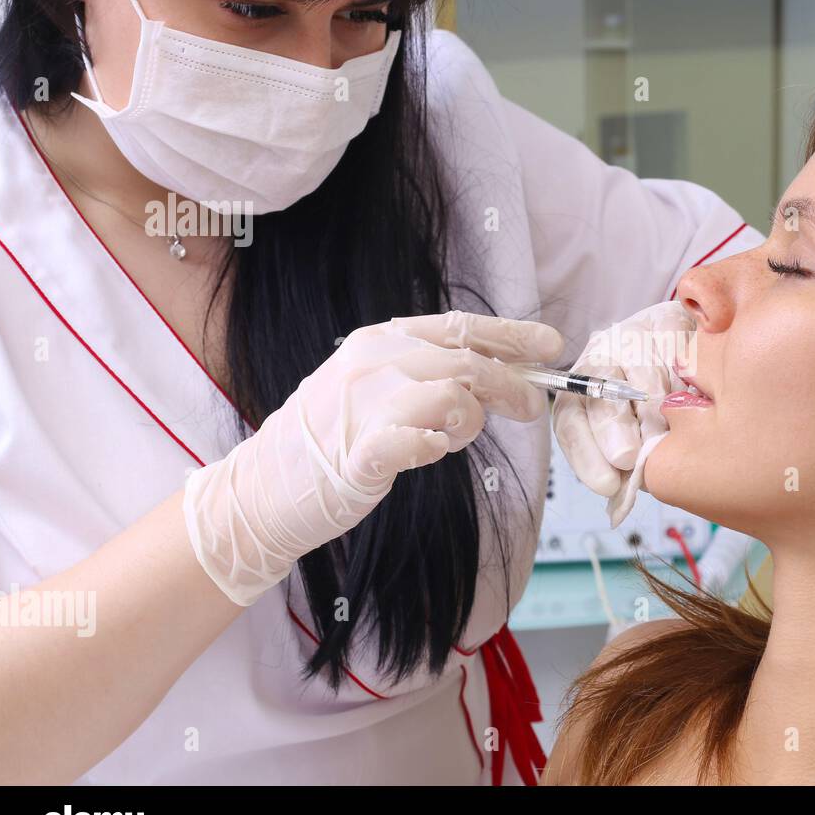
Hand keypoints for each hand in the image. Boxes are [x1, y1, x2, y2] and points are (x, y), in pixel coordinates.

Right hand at [183, 311, 563, 604]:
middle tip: (533, 407)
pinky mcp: (360, 452)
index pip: (460, 326)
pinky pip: (423, 442)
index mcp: (379, 340)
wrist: (262, 489)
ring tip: (452, 440)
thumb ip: (428, 373)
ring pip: (454, 396)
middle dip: (512, 384)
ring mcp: (364, 405)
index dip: (512, 334)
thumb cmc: (329, 442)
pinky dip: (437, 449)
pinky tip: (428, 453)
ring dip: (469, 423)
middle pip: (467, 361)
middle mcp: (372, 362)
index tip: (551, 347)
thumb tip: (496, 372)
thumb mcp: (376, 387)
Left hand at [552, 301, 690, 520]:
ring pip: (640, 369)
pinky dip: (689, 378)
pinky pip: (676, 348)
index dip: (585, 454)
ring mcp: (634, 334)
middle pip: (598, 388)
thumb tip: (622, 492)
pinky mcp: (668, 319)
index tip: (606, 485)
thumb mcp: (636, 440)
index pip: (570, 421)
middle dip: (612, 426)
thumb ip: (627, 464)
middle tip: (627, 457)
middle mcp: (601, 357)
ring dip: (656, 407)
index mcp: (583, 391)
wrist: (692, 355)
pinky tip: (700, 400)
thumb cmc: (661, 409)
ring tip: (672, 436)